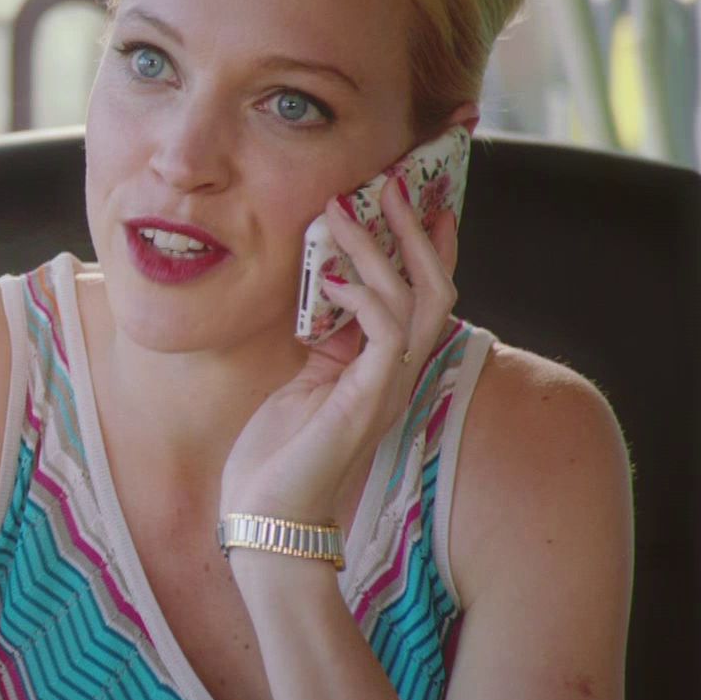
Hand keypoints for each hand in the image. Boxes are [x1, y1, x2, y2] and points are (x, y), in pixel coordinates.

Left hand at [219, 175, 460, 522]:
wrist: (266, 517)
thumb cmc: (278, 454)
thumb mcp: (303, 380)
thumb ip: (324, 337)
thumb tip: (326, 285)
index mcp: (385, 368)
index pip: (424, 296)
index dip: (429, 247)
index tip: (422, 198)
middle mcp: (397, 375)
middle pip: (434, 288)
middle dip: (415, 231)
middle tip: (392, 182)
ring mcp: (387, 388)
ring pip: (412, 301)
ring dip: (377, 250)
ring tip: (340, 213)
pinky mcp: (366, 400)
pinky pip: (384, 333)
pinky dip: (359, 296)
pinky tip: (327, 276)